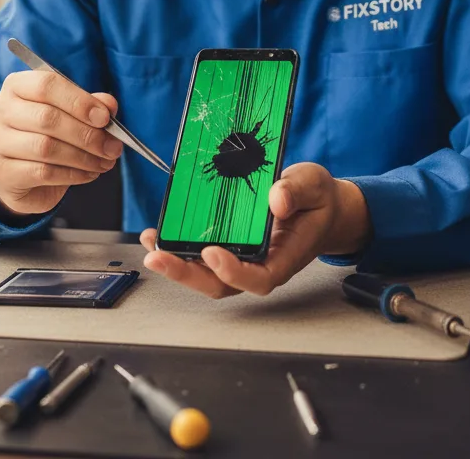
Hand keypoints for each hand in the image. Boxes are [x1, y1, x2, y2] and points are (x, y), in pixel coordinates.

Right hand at [0, 68, 122, 215]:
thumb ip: (89, 105)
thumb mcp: (70, 114)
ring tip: (104, 162)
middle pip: (47, 118)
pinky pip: (42, 172)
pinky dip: (73, 174)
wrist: (21, 175)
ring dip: (83, 157)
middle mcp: (0, 110)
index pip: (46, 85)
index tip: (105, 118)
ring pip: (46, 147)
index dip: (79, 101)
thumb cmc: (47, 135)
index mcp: (16, 86)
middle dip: (87, 134)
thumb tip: (109, 105)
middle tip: (112, 147)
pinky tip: (89, 173)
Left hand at [139, 163, 369, 298]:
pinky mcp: (230, 245)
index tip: (212, 252)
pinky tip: (158, 234)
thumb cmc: (317, 200)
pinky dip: (178, 247)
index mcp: (285, 256)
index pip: (259, 278)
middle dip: (187, 274)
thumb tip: (276, 198)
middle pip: (221, 284)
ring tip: (151, 244)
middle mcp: (260, 263)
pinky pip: (201, 254)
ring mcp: (243, 257)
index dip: (233, 272)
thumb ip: (296, 190)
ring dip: (176, 263)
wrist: (318, 204)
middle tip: (159, 256)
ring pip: (206, 274)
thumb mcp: (314, 185)